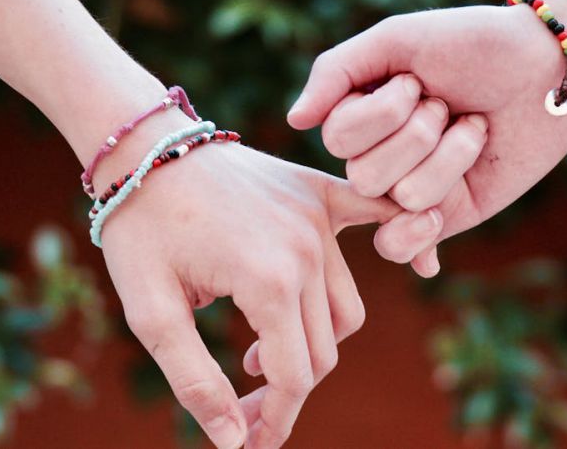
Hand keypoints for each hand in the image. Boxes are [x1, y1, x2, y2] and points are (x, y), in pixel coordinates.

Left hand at [98, 139, 428, 447]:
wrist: (144, 148)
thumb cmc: (140, 230)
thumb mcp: (151, 313)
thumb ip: (195, 382)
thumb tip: (233, 443)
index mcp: (268, 281)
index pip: (294, 375)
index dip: (273, 420)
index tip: (250, 443)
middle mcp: (308, 250)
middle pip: (323, 350)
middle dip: (285, 390)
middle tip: (240, 403)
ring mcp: (320, 218)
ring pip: (345, 309)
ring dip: (313, 345)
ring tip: (255, 351)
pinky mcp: (321, 193)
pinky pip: (379, 221)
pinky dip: (405, 241)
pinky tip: (425, 265)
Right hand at [288, 0, 566, 274]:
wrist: (549, 69)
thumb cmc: (474, 44)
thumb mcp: (398, 39)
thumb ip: (336, 71)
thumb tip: (294, 121)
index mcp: (359, 112)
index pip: (339, 137)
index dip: (385, 111)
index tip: (419, 80)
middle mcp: (377, 153)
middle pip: (365, 174)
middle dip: (420, 133)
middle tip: (449, 105)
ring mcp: (409, 188)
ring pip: (401, 200)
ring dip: (450, 157)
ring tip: (474, 129)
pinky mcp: (445, 216)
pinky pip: (402, 247)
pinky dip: (416, 240)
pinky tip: (436, 222)